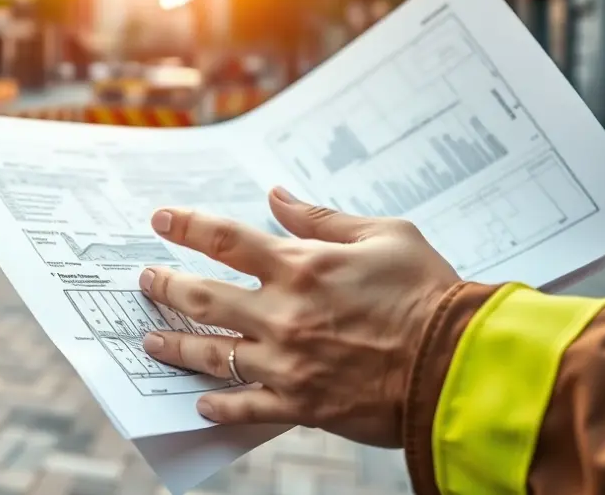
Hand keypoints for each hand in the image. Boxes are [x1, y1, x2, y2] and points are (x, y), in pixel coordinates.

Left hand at [139, 187, 459, 446]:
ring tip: (151, 339)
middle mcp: (283, 314)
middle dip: (164, 284)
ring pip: (211, 353)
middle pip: (202, 296)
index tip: (162, 219)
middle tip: (144, 279)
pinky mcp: (301, 405)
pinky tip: (200, 402)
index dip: (186, 226)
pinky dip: (219, 405)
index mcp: (301, 267)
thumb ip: (323, 218)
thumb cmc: (431, 295)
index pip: (224, 239)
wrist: (460, 366)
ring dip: (175, 344)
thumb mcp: (385, 235)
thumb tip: (277, 197)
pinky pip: (246, 407)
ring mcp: (287, 363)